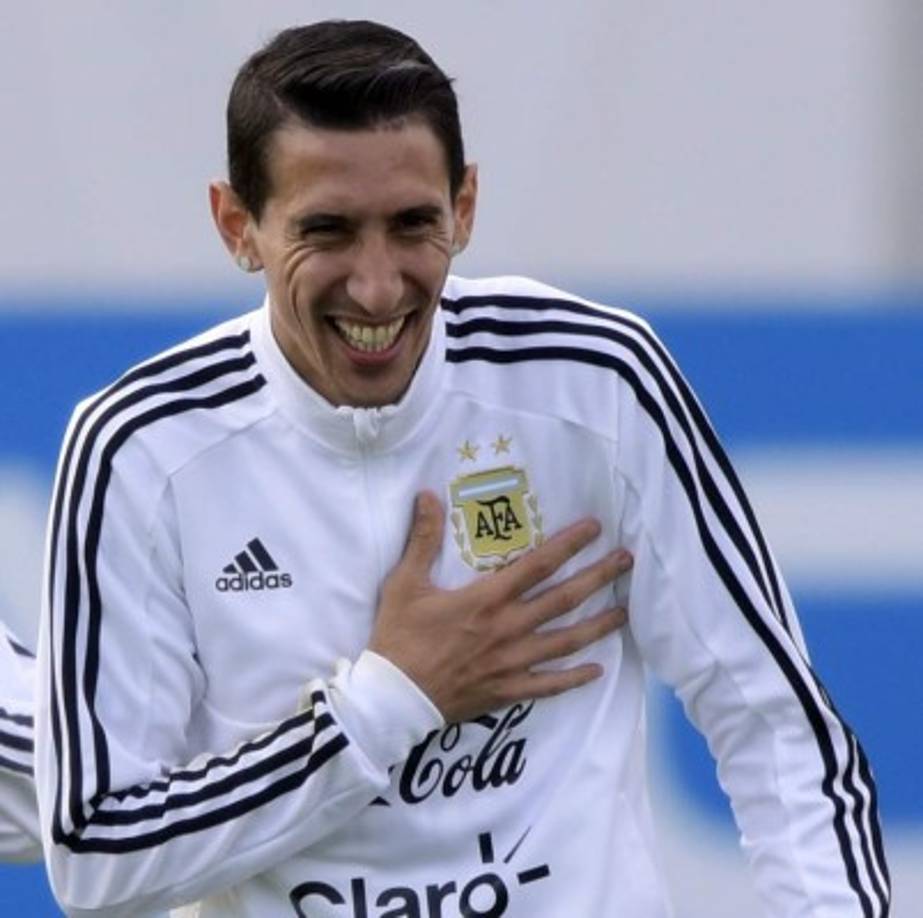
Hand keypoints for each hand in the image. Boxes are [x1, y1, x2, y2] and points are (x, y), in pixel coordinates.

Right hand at [369, 491, 630, 722]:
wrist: (392, 699)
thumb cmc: (398, 638)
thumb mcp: (405, 583)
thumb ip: (422, 539)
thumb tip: (428, 495)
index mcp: (487, 599)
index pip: (538, 564)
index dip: (569, 544)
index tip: (594, 528)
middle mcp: (509, 628)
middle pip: (564, 599)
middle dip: (598, 577)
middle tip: (627, 561)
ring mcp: (512, 662)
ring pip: (566, 641)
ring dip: (598, 625)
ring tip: (625, 612)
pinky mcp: (508, 690)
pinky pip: (549, 685)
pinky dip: (574, 678)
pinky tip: (597, 670)